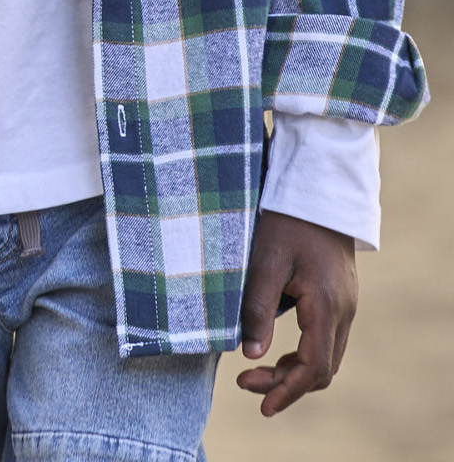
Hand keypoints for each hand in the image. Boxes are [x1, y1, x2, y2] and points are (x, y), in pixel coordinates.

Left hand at [237, 210, 357, 416]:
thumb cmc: (288, 219)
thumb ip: (259, 307)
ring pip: (326, 356)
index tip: (261, 404)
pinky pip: (326, 338)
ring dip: (294, 370)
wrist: (319, 187)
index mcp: (327, 305)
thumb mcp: (266, 260)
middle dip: (286, 384)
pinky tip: (278, 349)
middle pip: (322, 368)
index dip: (287, 390)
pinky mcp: (339, 296)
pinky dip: (304, 353)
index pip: (313, 367)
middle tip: (245, 384)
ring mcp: (345, 304)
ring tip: (256, 372)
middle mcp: (343, 310)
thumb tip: (251, 355)